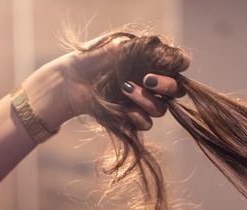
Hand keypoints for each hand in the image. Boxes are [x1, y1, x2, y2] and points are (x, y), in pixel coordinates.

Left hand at [23, 39, 183, 131]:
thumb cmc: (88, 60)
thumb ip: (138, 50)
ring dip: (146, 100)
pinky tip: (123, 109)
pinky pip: (145, 123)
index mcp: (150, 62)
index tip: (176, 63)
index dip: (179, 64)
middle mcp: (150, 83)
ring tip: (125, 89)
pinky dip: (136, 117)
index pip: (177, 63)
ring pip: (160, 109)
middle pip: (176, 90)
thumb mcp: (113, 48)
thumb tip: (161, 53)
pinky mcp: (130, 118)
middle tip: (147, 79)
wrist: (67, 83)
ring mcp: (142, 102)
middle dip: (166, 85)